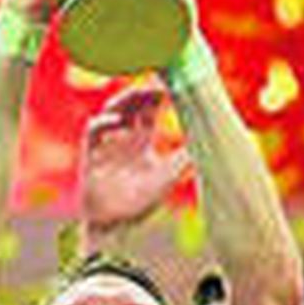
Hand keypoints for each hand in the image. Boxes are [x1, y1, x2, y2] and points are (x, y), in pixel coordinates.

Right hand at [80, 84, 190, 235]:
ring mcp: (107, 142)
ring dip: (126, 99)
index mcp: (143, 139)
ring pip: (114, 110)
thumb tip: (212, 142)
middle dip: (144, 89)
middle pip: (133, 103)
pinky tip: (118, 120)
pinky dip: (104, 122)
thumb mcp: (169, 175)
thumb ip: (185, 157)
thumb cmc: (141, 203)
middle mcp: (125, 136)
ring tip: (142, 93)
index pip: (151, 107)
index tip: (173, 81)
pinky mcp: (92, 153)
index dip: (159, 92)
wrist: (116, 226)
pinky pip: (94, 130)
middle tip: (159, 78)